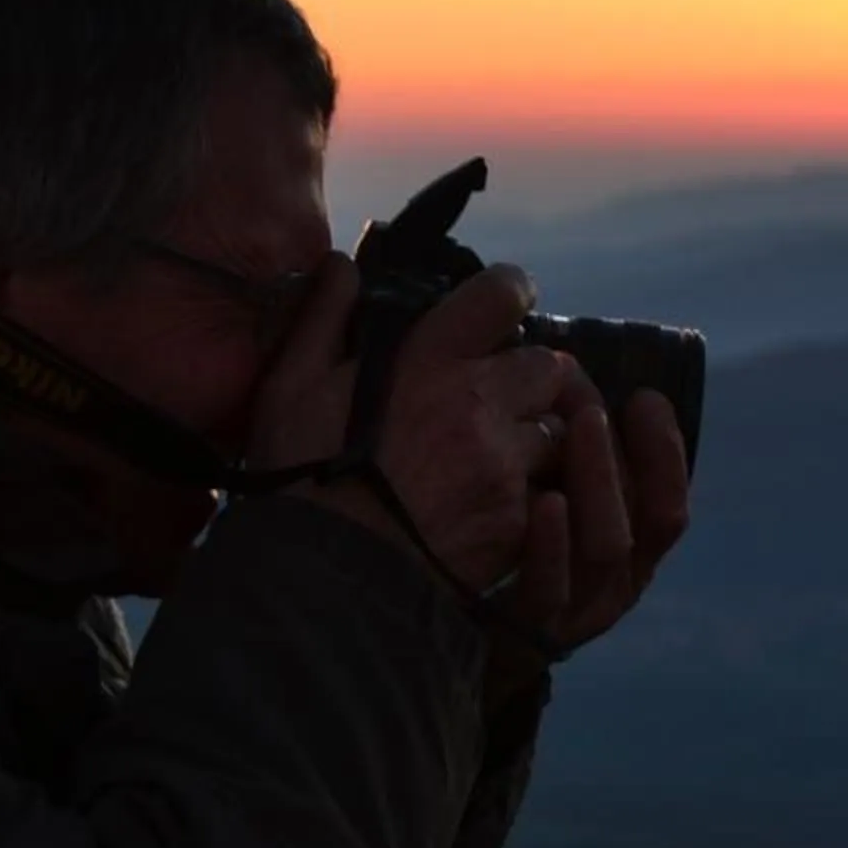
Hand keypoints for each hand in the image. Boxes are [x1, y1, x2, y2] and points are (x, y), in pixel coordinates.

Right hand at [244, 253, 577, 596]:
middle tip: (498, 397)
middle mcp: (480, 403)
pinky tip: (493, 507)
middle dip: (528, 377)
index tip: (505, 306)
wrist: (324, 581)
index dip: (511, 293)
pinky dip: (531, 495)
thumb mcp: (289, 387)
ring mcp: (506, 466)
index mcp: (430, 360)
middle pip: (547, 367)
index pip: (503, 294)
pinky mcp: (518, 520)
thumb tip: (343, 266)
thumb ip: (323, 318)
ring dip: (535, 439)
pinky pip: (548, 492)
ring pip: (557, 433)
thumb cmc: (298, 480)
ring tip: (497, 458)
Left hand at [484, 380, 691, 700]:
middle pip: (647, 523)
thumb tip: (571, 377)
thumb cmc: (490, 546)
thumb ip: (567, 451)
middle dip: (628, 458)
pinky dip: (553, 546)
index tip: (644, 399)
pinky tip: (543, 503)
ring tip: (574, 430)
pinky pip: (551, 591)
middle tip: (592, 408)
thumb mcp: (537, 499)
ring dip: (599, 485)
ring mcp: (571, 611)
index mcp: (625, 553)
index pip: (668, 503)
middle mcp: (611, 585)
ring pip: (608, 550)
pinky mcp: (523, 631)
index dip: (666, 452)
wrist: (435, 626)